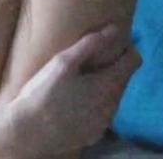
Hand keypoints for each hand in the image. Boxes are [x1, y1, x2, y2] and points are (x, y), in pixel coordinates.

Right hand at [4, 23, 140, 156]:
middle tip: (86, 64)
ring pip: (112, 97)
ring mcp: (105, 122)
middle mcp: (113, 104)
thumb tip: (114, 29)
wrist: (28, 133)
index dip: (124, 48)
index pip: (134, 60)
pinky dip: (94, 106)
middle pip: (122, 78)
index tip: (108, 45)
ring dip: (102, 88)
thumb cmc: (44, 93)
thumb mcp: (63, 63)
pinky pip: (102, 114)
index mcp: (109, 84)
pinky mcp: (95, 134)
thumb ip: (90, 44)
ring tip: (77, 85)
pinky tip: (73, 105)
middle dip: (110, 68)